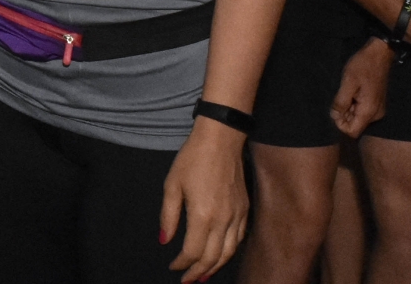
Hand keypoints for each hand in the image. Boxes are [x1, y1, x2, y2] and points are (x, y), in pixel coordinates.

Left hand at [161, 115, 248, 282]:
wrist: (221, 140)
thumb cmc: (192, 160)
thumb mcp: (172, 185)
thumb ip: (168, 216)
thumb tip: (164, 241)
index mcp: (203, 216)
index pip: (193, 252)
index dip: (182, 264)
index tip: (173, 267)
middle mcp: (224, 220)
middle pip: (212, 258)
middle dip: (198, 272)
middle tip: (187, 280)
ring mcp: (238, 216)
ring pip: (228, 252)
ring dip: (215, 267)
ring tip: (203, 275)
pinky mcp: (245, 210)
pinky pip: (238, 239)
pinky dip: (228, 252)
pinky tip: (220, 255)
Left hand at [330, 38, 391, 136]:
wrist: (379, 54)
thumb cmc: (362, 66)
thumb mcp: (348, 82)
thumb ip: (341, 102)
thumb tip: (334, 117)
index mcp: (369, 111)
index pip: (352, 132)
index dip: (339, 124)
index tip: (334, 109)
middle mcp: (375, 114)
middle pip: (354, 125)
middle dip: (343, 115)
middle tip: (340, 97)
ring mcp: (377, 109)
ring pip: (357, 118)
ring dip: (348, 109)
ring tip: (346, 92)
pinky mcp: (376, 104)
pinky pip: (362, 111)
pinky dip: (354, 105)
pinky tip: (351, 92)